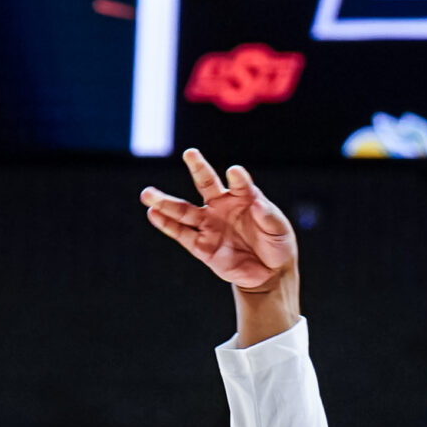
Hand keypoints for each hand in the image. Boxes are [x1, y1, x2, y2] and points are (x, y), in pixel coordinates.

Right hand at [140, 153, 299, 324]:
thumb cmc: (277, 244)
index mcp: (243, 197)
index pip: (238, 183)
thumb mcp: (279, 228)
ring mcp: (210, 225)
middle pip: (205, 183)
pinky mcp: (202, 246)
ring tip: (148, 194)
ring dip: (166, 202)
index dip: (237, 178)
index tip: (234, 172)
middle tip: (190, 153)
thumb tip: (256, 201)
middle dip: (198, 168)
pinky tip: (153, 215)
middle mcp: (222, 207)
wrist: (270, 273)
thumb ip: (267, 214)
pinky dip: (167, 225)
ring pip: (185, 210)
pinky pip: (182, 234)